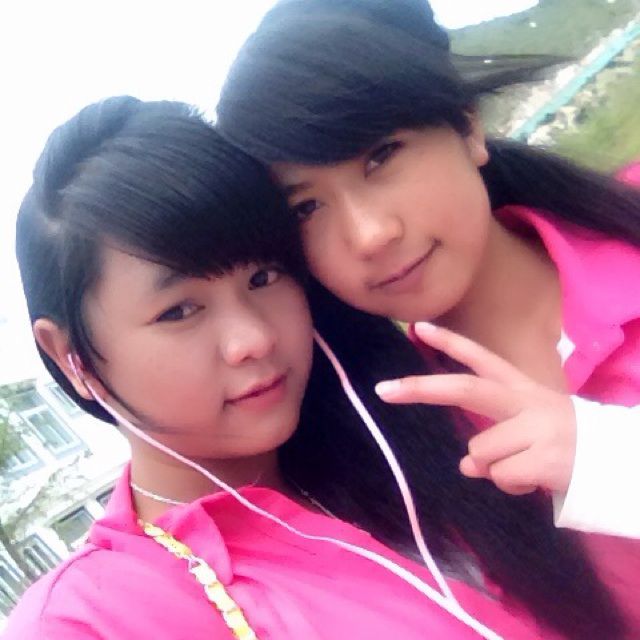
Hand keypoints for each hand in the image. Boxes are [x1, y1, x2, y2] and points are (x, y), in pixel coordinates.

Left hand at [375, 322, 576, 494]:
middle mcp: (527, 400)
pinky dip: (511, 485)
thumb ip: (492, 436)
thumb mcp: (527, 427)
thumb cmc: (561, 442)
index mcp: (521, 388)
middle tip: (384, 390)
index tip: (417, 327)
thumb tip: (467, 465)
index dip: (449, 342)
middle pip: (466, 389)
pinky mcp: (545, 457)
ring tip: (524, 465)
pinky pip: (499, 476)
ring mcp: (537, 427)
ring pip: (479, 452)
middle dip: (422, 388)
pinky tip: (535, 478)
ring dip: (493, 468)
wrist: (614, 463)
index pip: (481, 358)